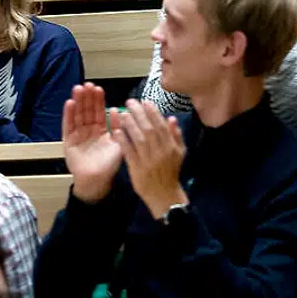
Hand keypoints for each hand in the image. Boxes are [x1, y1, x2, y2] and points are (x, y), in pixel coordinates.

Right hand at [62, 83, 124, 202]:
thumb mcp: (118, 144)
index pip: (99, 112)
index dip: (98, 100)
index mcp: (101, 130)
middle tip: (87, 85)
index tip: (98, 88)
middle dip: (87, 97)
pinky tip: (70, 103)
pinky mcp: (68, 141)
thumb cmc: (109, 165)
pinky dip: (68, 114)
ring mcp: (78, 135)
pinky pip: (68, 125)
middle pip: (87, 110)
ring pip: (77, 115)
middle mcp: (89, 130)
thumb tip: (119, 110)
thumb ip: (118, 127)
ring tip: (78, 89)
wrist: (97, 181)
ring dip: (78, 102)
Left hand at [114, 100, 187, 218]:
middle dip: (139, 114)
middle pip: (149, 129)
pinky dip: (123, 141)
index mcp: (171, 147)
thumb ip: (176, 135)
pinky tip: (116, 131)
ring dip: (130, 124)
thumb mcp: (179, 153)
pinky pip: (129, 153)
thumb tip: (171, 118)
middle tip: (130, 102)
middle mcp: (160, 152)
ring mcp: (148, 161)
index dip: (153, 112)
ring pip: (139, 139)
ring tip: (122, 113)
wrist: (164, 195)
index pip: (161, 126)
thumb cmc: (171, 172)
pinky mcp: (137, 169)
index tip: (145, 101)